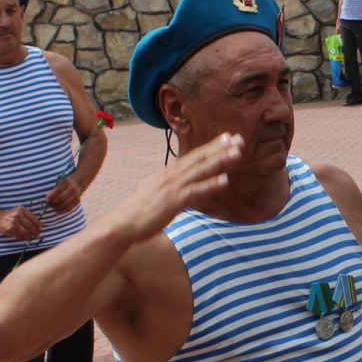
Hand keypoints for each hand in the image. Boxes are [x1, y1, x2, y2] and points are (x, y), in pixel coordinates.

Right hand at [0, 205, 41, 240]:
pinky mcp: (10, 229)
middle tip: (37, 236)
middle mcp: (18, 215)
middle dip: (35, 233)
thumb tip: (40, 230)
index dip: (39, 227)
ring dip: (29, 236)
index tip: (40, 230)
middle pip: (31, 227)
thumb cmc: (12, 216)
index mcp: (23, 210)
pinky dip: (23, 238)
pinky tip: (23, 237)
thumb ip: (30, 219)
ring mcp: (13, 222)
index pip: (35, 220)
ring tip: (30, 237)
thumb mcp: (21, 213)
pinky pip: (19, 235)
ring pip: (26, 232)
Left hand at [45, 177, 81, 213]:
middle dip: (54, 202)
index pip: (58, 191)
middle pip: (62, 198)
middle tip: (48, 204)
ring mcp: (76, 196)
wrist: (78, 184)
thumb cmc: (65, 184)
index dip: (52, 196)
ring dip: (57, 207)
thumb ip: (54, 190)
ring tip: (52, 208)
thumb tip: (47, 198)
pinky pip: (69, 208)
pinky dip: (62, 211)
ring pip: (65, 204)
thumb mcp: (60, 183)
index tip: (46, 200)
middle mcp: (73, 189)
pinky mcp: (77, 201)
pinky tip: (57, 212)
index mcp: (67, 183)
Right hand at [109, 132, 246, 241]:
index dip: (211, 146)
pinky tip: (225, 180)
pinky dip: (210, 185)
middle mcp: (171, 176)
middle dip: (220, 148)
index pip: (193, 156)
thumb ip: (169, 186)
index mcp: (168, 173)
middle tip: (239, 138)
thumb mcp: (156, 193)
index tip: (228, 138)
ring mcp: (172, 187)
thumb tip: (177, 185)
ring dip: (220, 161)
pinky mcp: (173, 201)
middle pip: (199, 158)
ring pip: (200, 171)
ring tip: (238, 153)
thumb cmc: (138, 211)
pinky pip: (195, 191)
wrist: (121, 224)